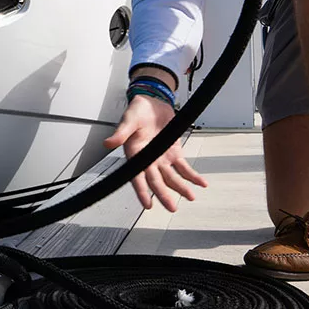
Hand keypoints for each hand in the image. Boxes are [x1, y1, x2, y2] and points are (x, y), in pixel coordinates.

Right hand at [103, 95, 207, 211]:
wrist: (153, 101)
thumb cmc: (138, 110)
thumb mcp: (129, 119)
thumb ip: (121, 132)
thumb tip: (108, 143)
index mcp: (134, 154)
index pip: (137, 176)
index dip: (142, 191)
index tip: (147, 204)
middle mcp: (148, 159)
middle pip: (156, 181)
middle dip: (164, 195)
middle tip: (172, 207)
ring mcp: (162, 158)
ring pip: (171, 177)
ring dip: (181, 188)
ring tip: (190, 197)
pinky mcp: (174, 152)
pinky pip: (184, 167)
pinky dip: (192, 176)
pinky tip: (201, 183)